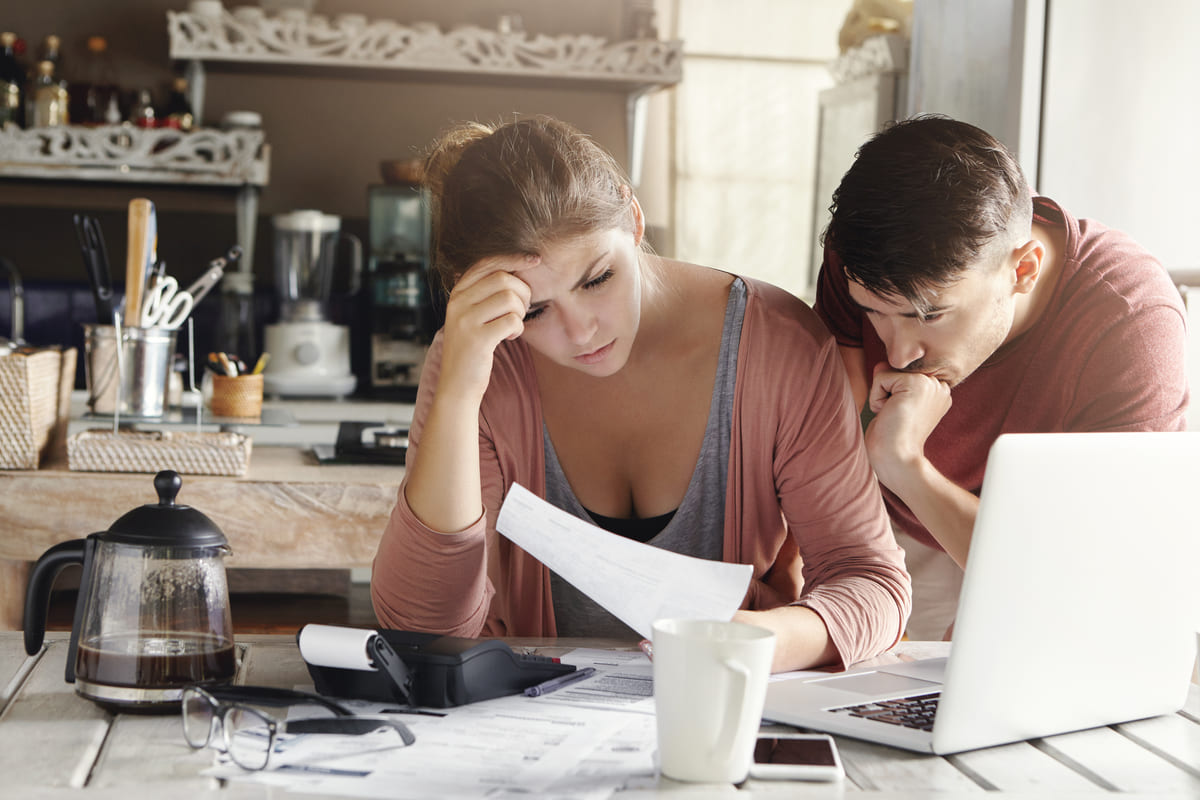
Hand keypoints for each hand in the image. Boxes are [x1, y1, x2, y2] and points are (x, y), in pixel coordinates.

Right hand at [438, 254, 538, 401]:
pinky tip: (508, 337)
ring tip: (512, 325)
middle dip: (523, 292)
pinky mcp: (477, 339)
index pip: (487, 263)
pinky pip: (512, 321)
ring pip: (510, 299)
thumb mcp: (471, 315)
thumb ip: (485, 293)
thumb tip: (516, 268)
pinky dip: (518, 329)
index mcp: (457, 293)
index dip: (514, 258)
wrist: (457, 385)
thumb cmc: (472, 348)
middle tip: (522, 310)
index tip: (535, 260)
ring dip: (520, 313)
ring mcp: (465, 320)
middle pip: (503, 279)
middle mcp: (458, 303)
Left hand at [864, 363, 951, 492]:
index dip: (891, 393)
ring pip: (887, 371)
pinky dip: (877, 398)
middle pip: (895, 369)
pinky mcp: (916, 383)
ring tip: (894, 416)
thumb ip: (892, 381)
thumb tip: (882, 363)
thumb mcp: (895, 404)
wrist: (898, 460)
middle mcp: (938, 384)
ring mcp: (930, 383)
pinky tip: (890, 414)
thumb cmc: (893, 439)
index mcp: (937, 391)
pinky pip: (880, 377)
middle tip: (897, 417)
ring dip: (881, 396)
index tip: (901, 416)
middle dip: (886, 393)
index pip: (902, 373)